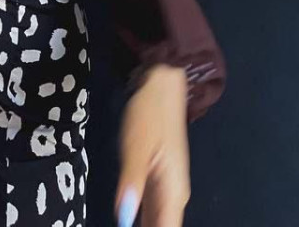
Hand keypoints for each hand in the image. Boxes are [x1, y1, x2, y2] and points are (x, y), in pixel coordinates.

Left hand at [113, 64, 189, 226]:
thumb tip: (123, 218)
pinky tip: (129, 219)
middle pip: (162, 226)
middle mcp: (175, 194)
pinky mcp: (159, 177)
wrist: (162, 86)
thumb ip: (131, 184)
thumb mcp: (137, 148)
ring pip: (157, 219)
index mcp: (174, 191)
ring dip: (144, 225)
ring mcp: (167, 186)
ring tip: (124, 225)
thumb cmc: (150, 114)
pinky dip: (142, 217)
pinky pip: (152, 207)